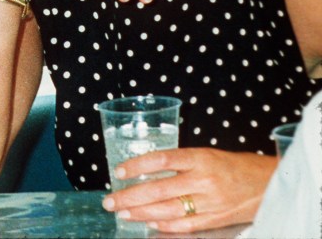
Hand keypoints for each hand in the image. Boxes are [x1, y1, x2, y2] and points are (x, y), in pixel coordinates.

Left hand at [102, 147, 275, 232]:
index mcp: (200, 158)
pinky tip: (148, 223)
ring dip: (141, 213)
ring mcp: (210, 202)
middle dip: (130, 196)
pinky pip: (185, 224)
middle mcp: (203, 180)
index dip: (137, 165)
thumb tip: (145, 171)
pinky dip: (164, 225)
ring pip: (168, 210)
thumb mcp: (205, 155)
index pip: (162, 159)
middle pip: (159, 189)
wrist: (270, 184)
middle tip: (110, 201)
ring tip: (123, 213)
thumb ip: (179, 163)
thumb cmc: (233, 166)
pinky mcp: (216, 219)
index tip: (119, 171)